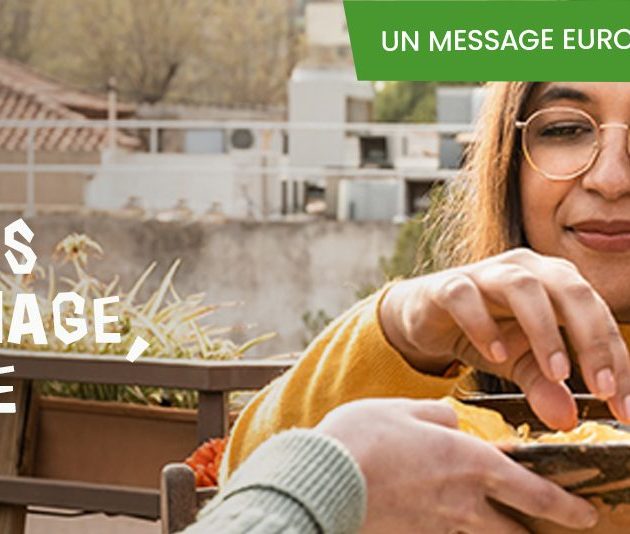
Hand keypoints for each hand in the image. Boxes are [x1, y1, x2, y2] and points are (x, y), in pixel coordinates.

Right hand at [315, 398, 597, 533]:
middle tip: (550, 529)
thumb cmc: (363, 436)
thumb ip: (437, 413)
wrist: (325, 478)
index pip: (532, 491)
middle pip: (514, 529)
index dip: (563, 505)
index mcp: (467, 462)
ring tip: (502, 526)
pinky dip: (458, 532)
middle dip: (536, 531)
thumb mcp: (403, 408)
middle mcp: (462, 500)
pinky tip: (449, 521)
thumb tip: (451, 420)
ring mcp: (438, 525)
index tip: (584, 513)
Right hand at [380, 248, 629, 429]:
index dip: (615, 359)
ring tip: (555, 373)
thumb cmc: (483, 329)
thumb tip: (567, 420)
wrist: (427, 316)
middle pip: (571, 290)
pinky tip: (494, 355)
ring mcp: (486, 273)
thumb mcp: (519, 362)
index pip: (597, 315)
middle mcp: (526, 270)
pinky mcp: (449, 285)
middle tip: (601, 387)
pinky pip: (467, 296)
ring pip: (524, 288)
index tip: (623, 405)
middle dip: (592, 339)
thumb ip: (544, 384)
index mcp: (555, 283)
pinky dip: (483, 325)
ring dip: (544, 331)